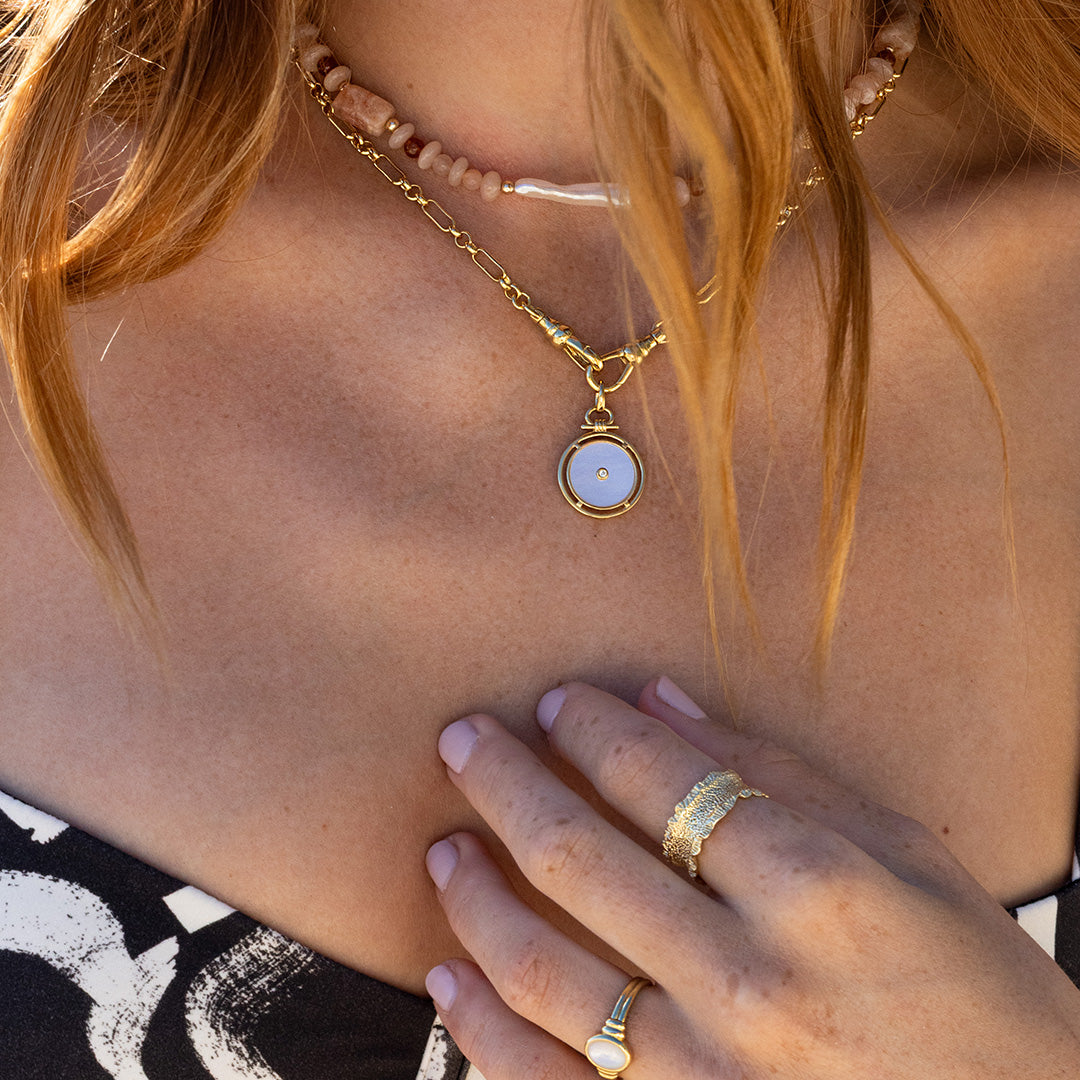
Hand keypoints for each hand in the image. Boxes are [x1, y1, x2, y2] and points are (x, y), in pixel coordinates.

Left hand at [423, 679, 1079, 1078]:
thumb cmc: (976, 990)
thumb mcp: (904, 855)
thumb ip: (779, 772)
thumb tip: (659, 701)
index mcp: (817, 891)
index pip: (662, 778)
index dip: (590, 727)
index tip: (554, 703)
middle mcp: (751, 982)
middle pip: (580, 858)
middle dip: (504, 781)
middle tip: (461, 738)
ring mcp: (705, 1075)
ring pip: (542, 971)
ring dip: (474, 895)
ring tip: (443, 845)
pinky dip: (480, 1029)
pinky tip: (449, 975)